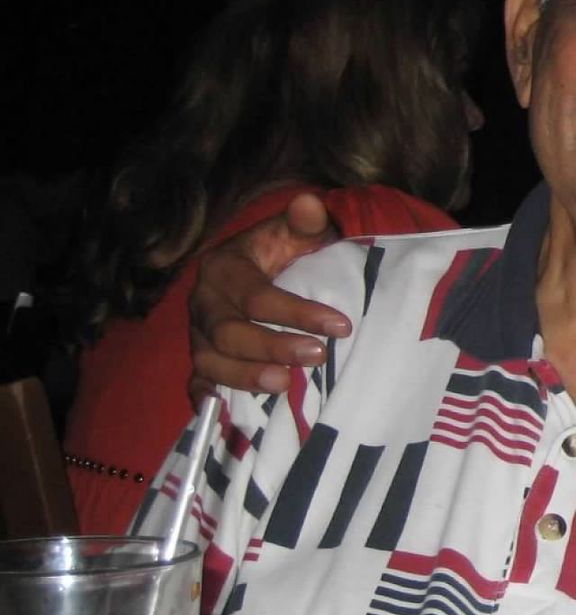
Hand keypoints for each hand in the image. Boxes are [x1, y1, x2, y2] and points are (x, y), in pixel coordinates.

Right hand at [187, 191, 347, 399]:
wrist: (256, 267)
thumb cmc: (282, 251)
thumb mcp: (294, 232)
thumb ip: (306, 221)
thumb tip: (310, 203)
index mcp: (224, 268)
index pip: (257, 295)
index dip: (297, 312)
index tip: (341, 325)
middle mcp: (203, 303)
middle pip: (228, 332)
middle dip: (271, 346)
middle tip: (317, 356)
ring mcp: (197, 335)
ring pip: (210, 361)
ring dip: (244, 376)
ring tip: (285, 385)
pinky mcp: (200, 359)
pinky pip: (195, 382)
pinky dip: (206, 397)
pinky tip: (223, 411)